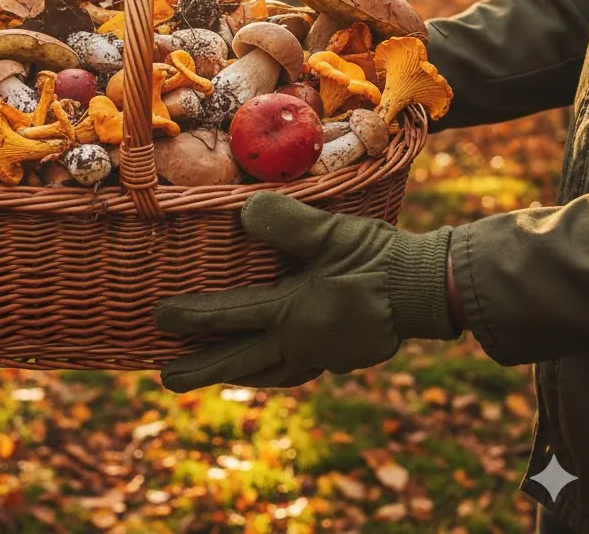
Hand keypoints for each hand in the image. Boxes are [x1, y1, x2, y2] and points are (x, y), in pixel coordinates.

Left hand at [154, 193, 457, 392]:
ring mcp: (324, 354)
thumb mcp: (330, 232)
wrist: (430, 289)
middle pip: (241, 361)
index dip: (191, 316)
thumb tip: (244, 211)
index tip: (158, 317)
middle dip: (202, 368)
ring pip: (269, 371)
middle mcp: (302, 343)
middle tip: (165, 378)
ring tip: (216, 372)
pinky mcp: (343, 355)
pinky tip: (273, 359)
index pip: (230, 316)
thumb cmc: (379, 258)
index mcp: (294, 314)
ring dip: (238, 371)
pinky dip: (274, 368)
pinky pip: (296, 368)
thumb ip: (286, 223)